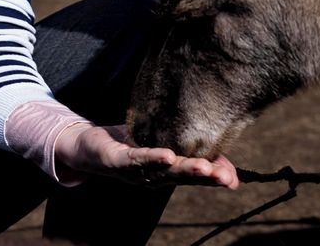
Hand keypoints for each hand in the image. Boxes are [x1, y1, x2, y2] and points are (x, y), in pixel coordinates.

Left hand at [54, 123, 238, 188]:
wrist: (85, 145)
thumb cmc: (127, 142)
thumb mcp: (160, 140)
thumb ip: (184, 145)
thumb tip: (214, 142)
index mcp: (165, 172)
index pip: (194, 176)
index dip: (214, 177)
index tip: (234, 180)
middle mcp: (153, 176)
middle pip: (182, 177)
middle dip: (206, 177)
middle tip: (226, 178)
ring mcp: (136, 170)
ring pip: (164, 171)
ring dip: (184, 170)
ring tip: (205, 168)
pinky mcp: (118, 160)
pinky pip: (137, 159)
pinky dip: (153, 158)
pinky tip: (168, 155)